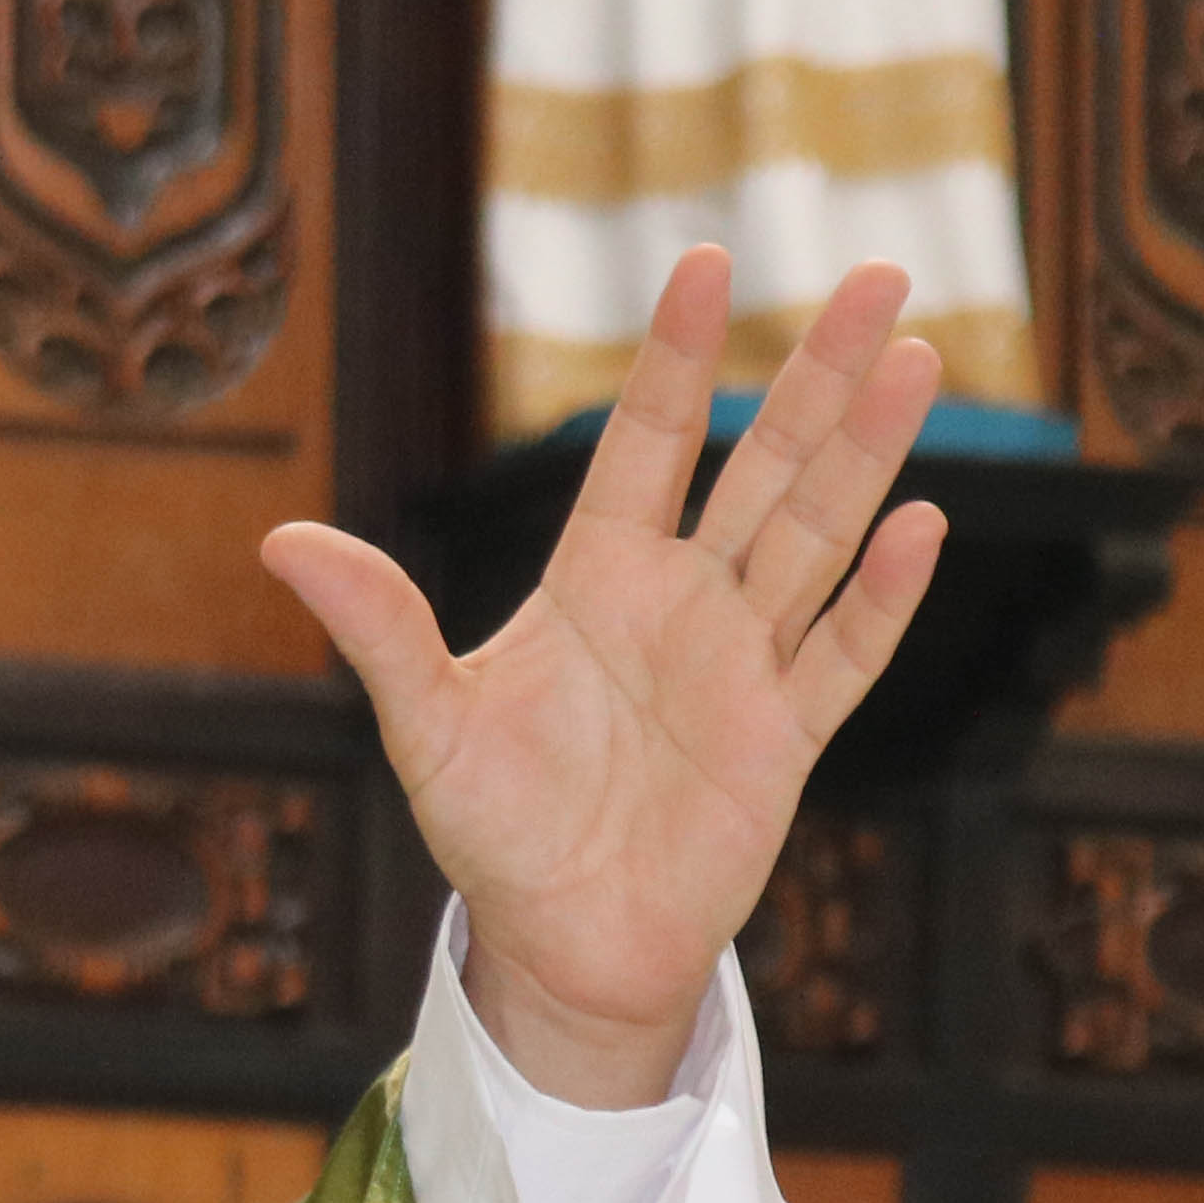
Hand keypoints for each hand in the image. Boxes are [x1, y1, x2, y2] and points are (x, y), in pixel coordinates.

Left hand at [257, 252, 944, 1110]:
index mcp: (595, 578)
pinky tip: (921, 525)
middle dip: (815, 372)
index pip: (644, 443)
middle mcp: (681, 602)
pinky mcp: (784, 738)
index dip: (674, 357)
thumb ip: (375, 628)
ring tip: (913, 358)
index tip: (703, 260)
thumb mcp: (424, 723)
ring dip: (867, 452)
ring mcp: (741, 663)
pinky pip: (842, 654)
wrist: (560, 942)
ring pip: (818, 535)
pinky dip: (882, 596)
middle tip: (879, 274)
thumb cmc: (491, 828)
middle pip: (762, 464)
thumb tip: (282, 543)